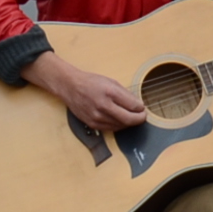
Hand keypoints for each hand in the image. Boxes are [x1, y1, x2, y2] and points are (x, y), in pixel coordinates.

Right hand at [31, 52, 146, 132]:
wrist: (70, 87)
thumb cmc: (91, 82)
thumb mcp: (111, 82)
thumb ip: (126, 94)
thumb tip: (138, 105)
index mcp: (110, 92)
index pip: (132, 105)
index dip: (141, 108)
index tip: (142, 107)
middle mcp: (103, 106)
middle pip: (128, 119)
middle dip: (139, 119)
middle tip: (142, 116)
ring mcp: (97, 117)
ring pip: (121, 126)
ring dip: (129, 123)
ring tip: (132, 117)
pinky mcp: (92, 124)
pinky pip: (111, 129)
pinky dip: (119, 126)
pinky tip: (121, 120)